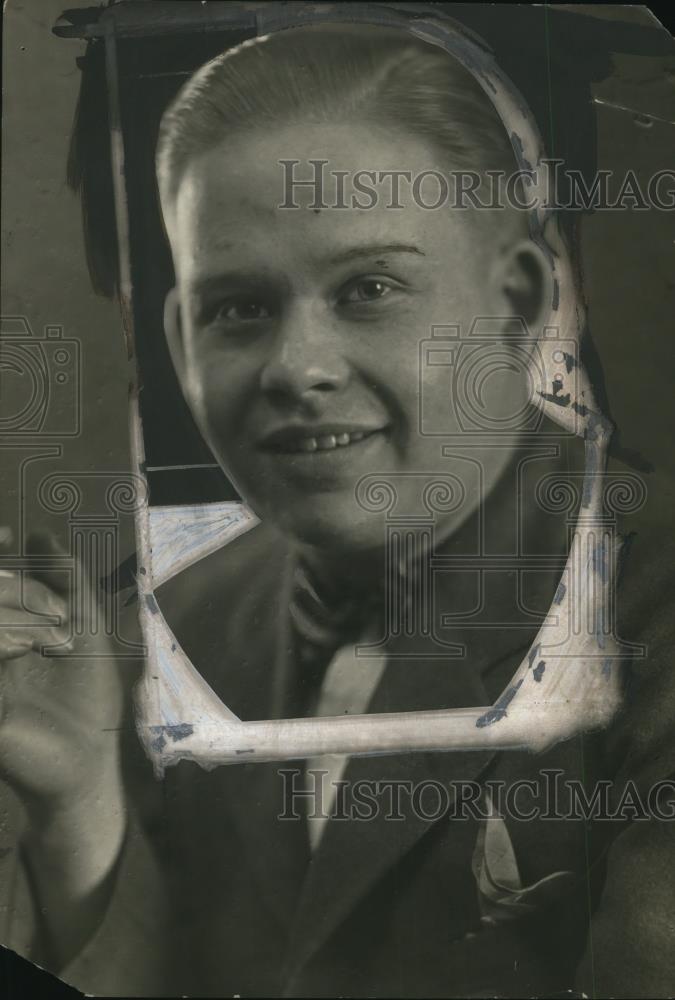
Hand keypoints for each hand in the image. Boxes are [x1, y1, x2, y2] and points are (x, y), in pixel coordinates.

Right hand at [0, 527, 126, 963]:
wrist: (87, 757)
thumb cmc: (86, 698)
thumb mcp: (85, 628)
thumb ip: (66, 579)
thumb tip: (42, 533)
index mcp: (3, 630)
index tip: (10, 535)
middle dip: (23, 590)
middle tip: (60, 614)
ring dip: (18, 615)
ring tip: (55, 641)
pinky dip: (6, 636)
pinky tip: (26, 652)